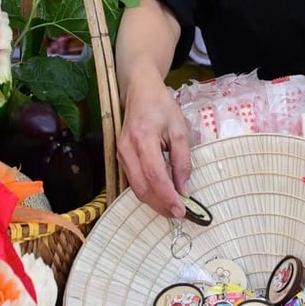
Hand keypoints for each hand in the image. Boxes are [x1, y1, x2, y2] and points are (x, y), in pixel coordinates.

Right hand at [116, 79, 191, 217]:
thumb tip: (184, 189)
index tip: (182, 210)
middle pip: (142, 187)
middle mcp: (127, 149)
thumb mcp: (179, 129)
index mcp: (143, 138)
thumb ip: (182, 160)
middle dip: (161, 205)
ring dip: (154, 202)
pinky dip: (148, 193)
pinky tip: (161, 197)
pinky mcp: (120, 158)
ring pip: (136, 188)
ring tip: (172, 209)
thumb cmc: (162, 107)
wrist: (139, 91)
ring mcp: (120, 154)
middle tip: (179, 214)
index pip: (155, 175)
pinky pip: (133, 182)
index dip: (168, 196)